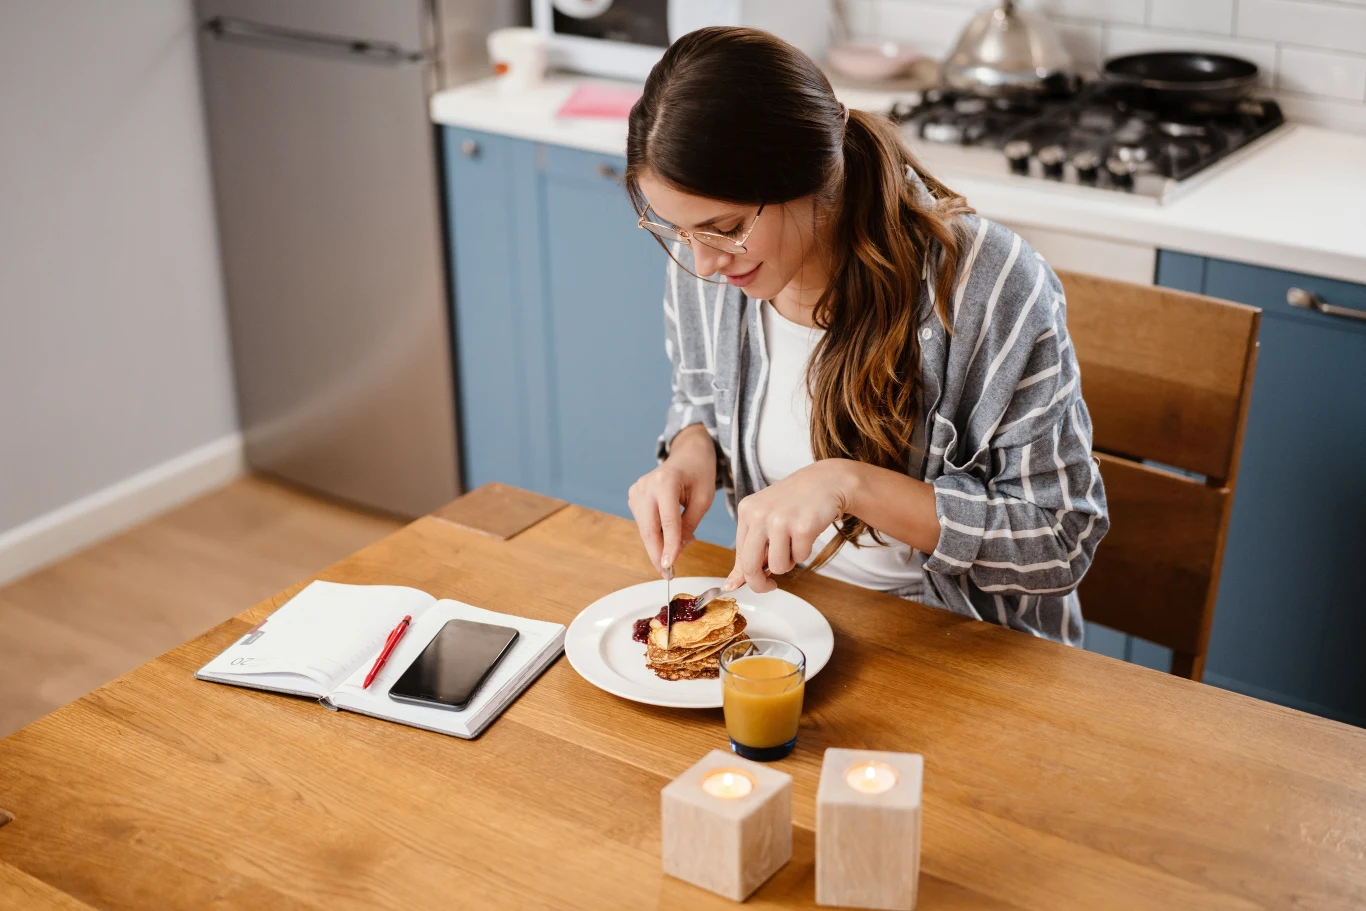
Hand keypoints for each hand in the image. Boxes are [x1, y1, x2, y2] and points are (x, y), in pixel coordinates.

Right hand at [628, 424, 716, 574]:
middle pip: (649, 528)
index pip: (668, 521)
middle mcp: (646, 485)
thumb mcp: (704, 499)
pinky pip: (643, 523)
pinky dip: (655, 535)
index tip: (670, 566)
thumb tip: (676, 550)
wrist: (687, 453)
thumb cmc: (699, 473)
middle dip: (657, 553)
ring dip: (657, 546)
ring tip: (673, 554)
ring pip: (644, 529)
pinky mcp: (634, 496)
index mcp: (665, 481)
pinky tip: (667, 537)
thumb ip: (689, 525)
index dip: (669, 546)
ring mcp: (636, 490)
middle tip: (667, 574)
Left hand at [724, 460, 853, 593]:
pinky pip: (800, 558)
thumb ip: (750, 548)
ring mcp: (780, 520)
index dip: (746, 576)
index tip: (757, 583)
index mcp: (747, 511)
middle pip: (751, 566)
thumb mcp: (766, 518)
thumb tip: (732, 584)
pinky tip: (808, 533)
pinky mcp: (802, 527)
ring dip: (789, 562)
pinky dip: (805, 552)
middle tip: (771, 586)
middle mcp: (759, 514)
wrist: (826, 481)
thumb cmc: (795, 502)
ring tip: (794, 542)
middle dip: (760, 583)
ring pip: (778, 566)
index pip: (739, 555)